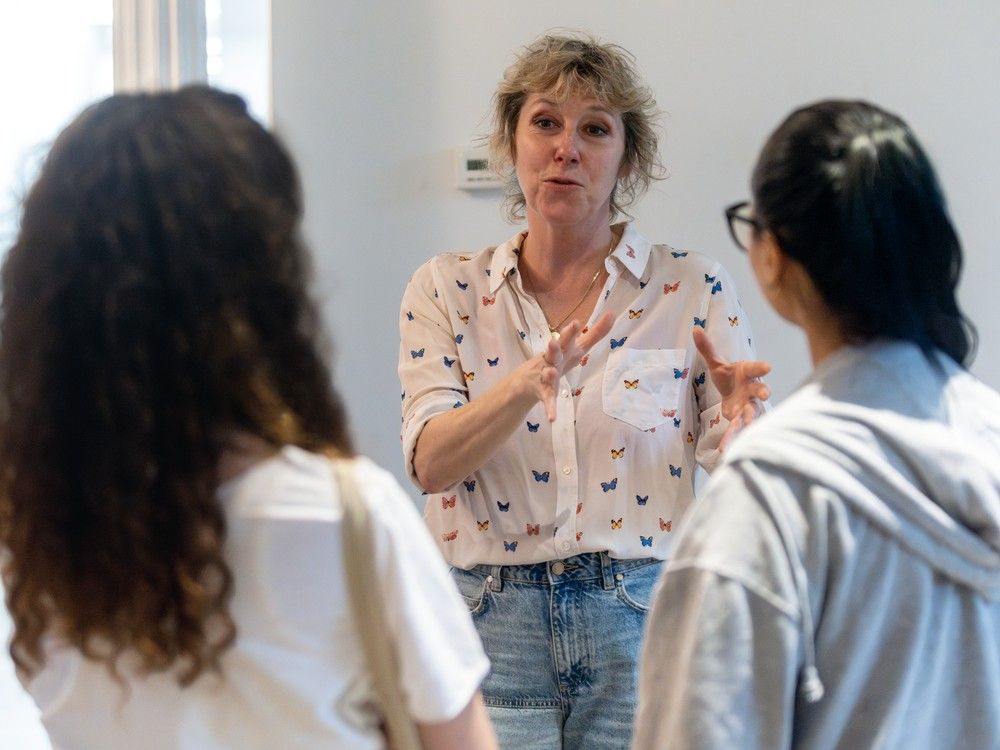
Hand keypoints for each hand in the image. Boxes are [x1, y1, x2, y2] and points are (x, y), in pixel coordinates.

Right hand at [536, 311, 614, 420]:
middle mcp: (552, 359)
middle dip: (557, 345)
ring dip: (549, 372)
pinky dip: (550, 408)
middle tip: (556, 340)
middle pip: (555, 350)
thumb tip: (613, 313)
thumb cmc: (558, 360)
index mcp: (562, 349)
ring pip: (547, 373)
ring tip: (551, 372)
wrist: (527, 381)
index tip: (577, 322)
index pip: (569, 339)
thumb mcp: (577, 348)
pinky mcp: (542, 392)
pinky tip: (553, 419)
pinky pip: (547, 400)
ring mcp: (545, 375)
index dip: (572, 331)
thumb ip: (595, 333)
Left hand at [692, 327, 770, 448]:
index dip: (761, 368)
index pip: (755, 369)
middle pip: (761, 390)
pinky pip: (738, 429)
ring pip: (752, 413)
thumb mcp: (717, 364)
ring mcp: (750, 406)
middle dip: (764, 391)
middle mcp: (752, 390)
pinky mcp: (742, 419)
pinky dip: (732, 438)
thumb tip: (695, 328)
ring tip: (747, 429)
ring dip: (750, 421)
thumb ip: (707, 349)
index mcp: (747, 373)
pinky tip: (725, 449)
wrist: (735, 393)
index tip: (768, 367)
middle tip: (766, 394)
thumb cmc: (730, 377)